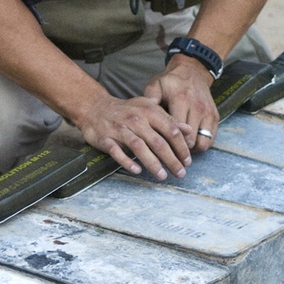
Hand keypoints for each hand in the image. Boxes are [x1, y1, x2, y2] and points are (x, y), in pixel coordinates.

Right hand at [77, 91, 194, 179]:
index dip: (181, 147)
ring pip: (139, 147)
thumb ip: (168, 119)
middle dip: (171, 160)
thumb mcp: (148, 109)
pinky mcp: (105, 138)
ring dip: (152, 163)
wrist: (94, 107)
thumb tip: (189, 130)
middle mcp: (136, 120)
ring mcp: (120, 129)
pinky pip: (117, 151)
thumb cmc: (126, 110)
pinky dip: (127, 161)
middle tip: (180, 173)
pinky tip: (137, 170)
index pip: (170, 130)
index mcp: (149, 112)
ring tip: (162, 176)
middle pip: (157, 142)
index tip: (187, 161)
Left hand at [144, 55, 218, 153]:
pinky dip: (201, 145)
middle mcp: (197, 107)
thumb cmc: (170, 82)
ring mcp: (208, 113)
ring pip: (202, 143)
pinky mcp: (215, 116)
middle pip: (189, 141)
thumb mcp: (156, 85)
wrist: (192, 71)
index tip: (159, 152)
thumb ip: (150, 100)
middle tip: (169, 155)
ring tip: (180, 150)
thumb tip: (142, 117)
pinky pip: (210, 140)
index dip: (167, 145)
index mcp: (181, 100)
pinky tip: (190, 143)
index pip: (175, 132)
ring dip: (192, 150)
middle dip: (179, 151)